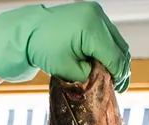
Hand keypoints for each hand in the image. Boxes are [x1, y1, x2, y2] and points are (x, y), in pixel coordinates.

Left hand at [0, 3, 130, 91]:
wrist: (28, 31)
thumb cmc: (44, 49)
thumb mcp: (69, 70)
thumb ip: (92, 77)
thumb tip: (108, 80)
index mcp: (92, 29)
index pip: (115, 57)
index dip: (119, 76)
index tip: (118, 89)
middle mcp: (97, 16)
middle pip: (120, 48)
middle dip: (120, 68)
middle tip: (117, 85)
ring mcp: (96, 12)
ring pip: (117, 40)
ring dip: (115, 58)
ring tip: (110, 75)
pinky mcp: (92, 12)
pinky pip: (108, 33)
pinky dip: (108, 48)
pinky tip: (103, 61)